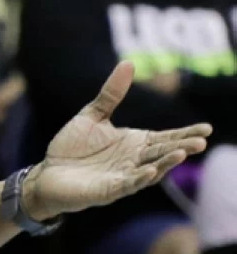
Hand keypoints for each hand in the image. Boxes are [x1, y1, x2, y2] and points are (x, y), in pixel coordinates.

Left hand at [27, 62, 209, 219]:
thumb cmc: (71, 147)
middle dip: (182, 147)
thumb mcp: (92, 116)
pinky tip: (151, 172)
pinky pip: (127, 185)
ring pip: (150, 171)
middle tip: (201, 142)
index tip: (206, 128)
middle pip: (162, 153)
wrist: (47, 173)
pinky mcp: (107, 191)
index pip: (165, 137)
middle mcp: (132, 161)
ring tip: (181, 153)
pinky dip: (139, 179)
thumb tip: (128, 63)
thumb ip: (111, 94)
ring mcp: (121, 177)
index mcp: (134, 143)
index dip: (185, 133)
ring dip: (165, 163)